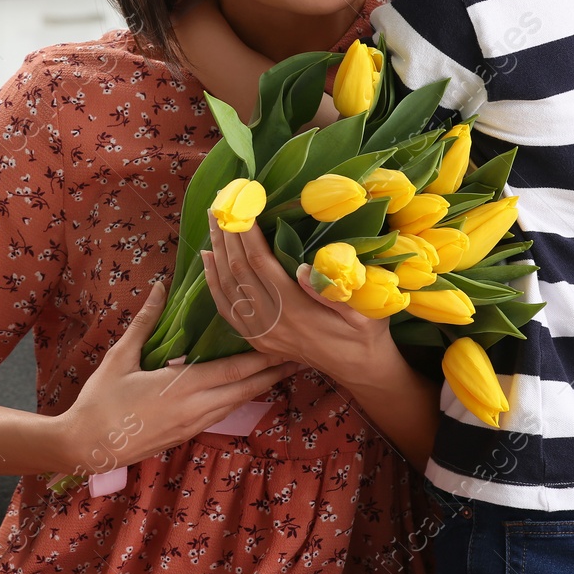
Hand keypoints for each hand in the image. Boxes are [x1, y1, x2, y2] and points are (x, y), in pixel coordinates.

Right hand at [56, 278, 300, 476]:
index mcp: (181, 386)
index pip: (234, 370)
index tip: (286, 342)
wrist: (86, 446)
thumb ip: (144, 321)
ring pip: (237, 404)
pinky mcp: (187, 434)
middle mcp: (195, 408)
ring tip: (280, 370)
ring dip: (260, 386)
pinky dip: (239, 398)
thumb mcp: (119, 356)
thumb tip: (161, 287)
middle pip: (246, 389)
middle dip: (273, 372)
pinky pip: (222, 413)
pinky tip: (245, 388)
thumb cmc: (100, 400)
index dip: (263, 357)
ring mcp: (193, 424)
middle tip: (299, 355)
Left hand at [202, 215, 399, 388]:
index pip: (260, 263)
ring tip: (212, 221)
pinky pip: (226, 308)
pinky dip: (213, 281)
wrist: (359, 369)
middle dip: (227, 235)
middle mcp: (272, 321)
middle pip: (238, 270)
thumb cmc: (365, 334)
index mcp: (296, 310)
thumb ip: (334, 293)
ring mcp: (261, 333)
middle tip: (219, 204)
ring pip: (228, 287)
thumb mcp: (364, 313)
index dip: (247, 234)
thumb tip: (305, 268)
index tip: (241, 207)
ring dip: (217, 252)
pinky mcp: (257, 339)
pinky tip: (208, 259)